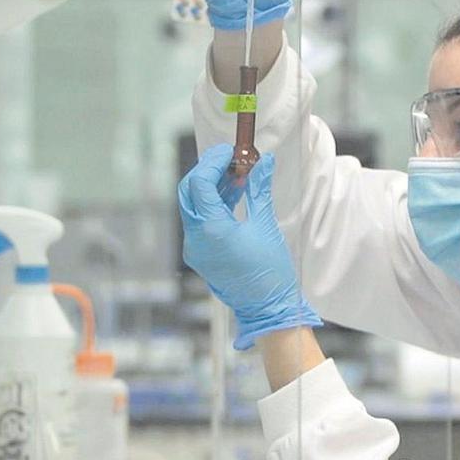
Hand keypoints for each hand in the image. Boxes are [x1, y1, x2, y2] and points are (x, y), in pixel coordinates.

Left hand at [179, 144, 321, 349]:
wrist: (268, 309)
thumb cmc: (270, 271)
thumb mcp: (265, 225)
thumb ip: (259, 190)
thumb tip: (263, 161)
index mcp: (210, 230)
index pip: (200, 183)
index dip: (213, 162)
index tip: (230, 150)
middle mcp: (196, 239)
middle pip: (189, 192)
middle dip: (207, 170)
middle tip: (230, 158)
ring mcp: (196, 248)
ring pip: (193, 205)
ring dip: (211, 186)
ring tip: (237, 173)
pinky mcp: (201, 254)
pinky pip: (200, 220)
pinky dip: (213, 203)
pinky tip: (233, 193)